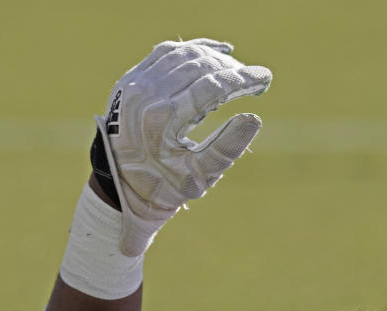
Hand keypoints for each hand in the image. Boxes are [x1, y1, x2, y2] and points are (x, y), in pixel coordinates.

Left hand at [95, 38, 271, 255]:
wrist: (121, 185)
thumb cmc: (165, 185)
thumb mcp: (199, 177)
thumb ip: (227, 148)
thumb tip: (254, 118)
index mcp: (162, 120)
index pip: (211, 87)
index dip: (242, 79)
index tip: (266, 77)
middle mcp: (146, 95)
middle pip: (200, 67)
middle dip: (232, 70)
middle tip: (255, 80)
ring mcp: (135, 83)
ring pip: (184, 55)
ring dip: (215, 60)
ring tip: (237, 74)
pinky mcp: (131, 78)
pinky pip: (167, 52)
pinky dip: (193, 50)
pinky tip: (215, 54)